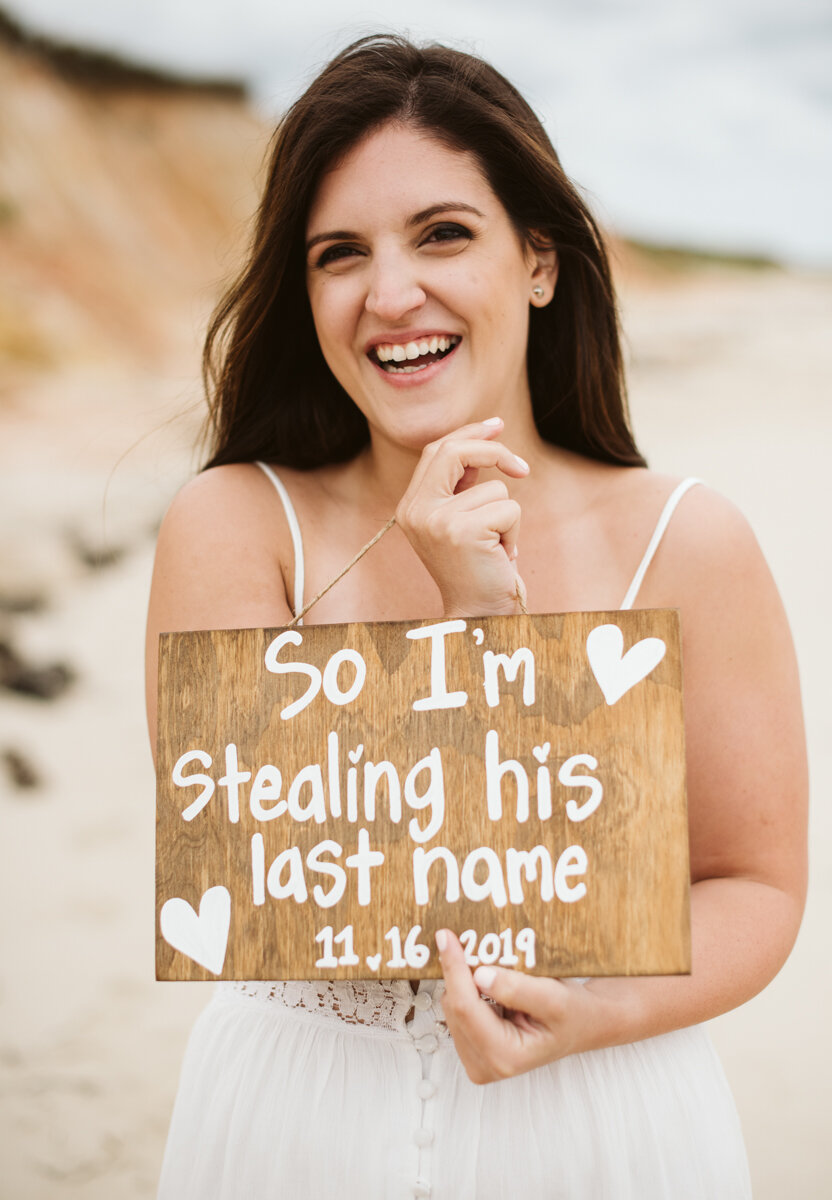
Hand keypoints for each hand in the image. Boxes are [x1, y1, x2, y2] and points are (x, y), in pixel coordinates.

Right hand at [395, 418, 528, 616]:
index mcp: (410, 506)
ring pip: (495, 488)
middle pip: (454, 451)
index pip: (436, 451)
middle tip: (521, 468)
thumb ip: (463, 485)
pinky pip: (508, 509)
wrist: (478, 614)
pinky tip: (500, 555)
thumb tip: (488, 440)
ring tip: (495, 546)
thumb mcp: (462, 520)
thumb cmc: (478, 568)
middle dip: (494, 451)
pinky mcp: (463, 531)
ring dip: (507, 516)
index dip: (469, 433)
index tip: (497, 425)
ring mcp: (437, 520)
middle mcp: (415, 511)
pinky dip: (514, 532)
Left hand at [435, 929, 616, 1083]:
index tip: (447, 937)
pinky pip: (458, 1010)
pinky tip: (486, 982)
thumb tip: (478, 975)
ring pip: (452, 1007)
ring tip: (490, 967)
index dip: (454, 970)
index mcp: (505, 1056)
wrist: (582, 1023)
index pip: (465, 1008)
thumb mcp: (553, 997)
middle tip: (466, 941)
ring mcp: (477, 1060)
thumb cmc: (572, 1013)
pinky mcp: (473, 1049)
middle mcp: (486, 1065)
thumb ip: (517, 988)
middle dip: (458, 973)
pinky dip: (467, 990)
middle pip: (455, 1008)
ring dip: (463, 981)